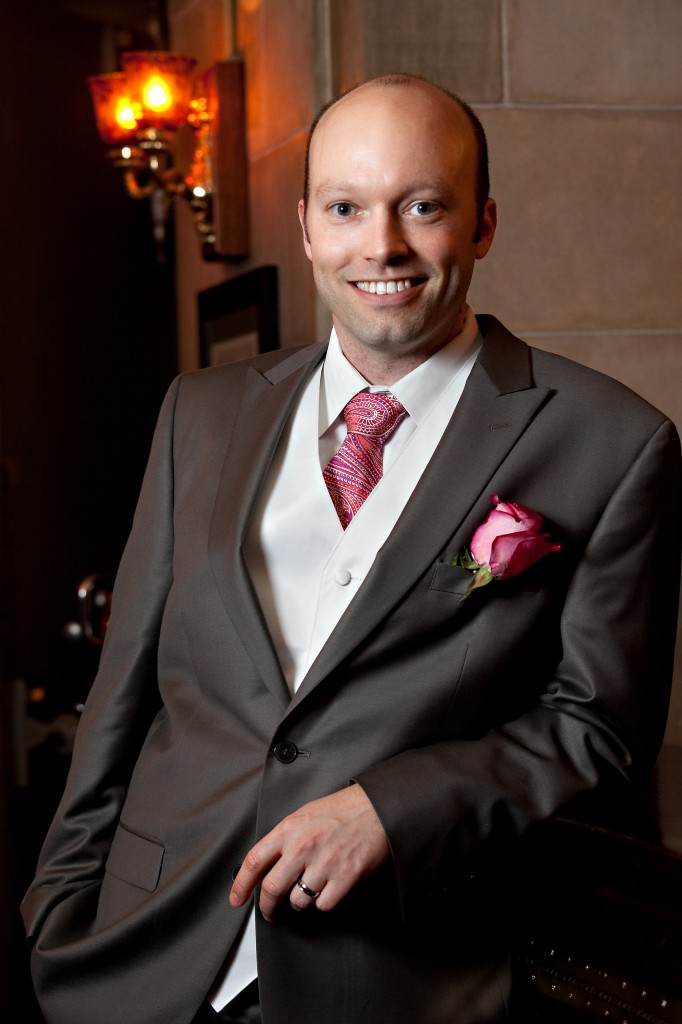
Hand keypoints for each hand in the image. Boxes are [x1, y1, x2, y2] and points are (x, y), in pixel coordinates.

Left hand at [229, 784, 389, 921]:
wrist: (377, 808)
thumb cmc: (342, 809)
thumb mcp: (305, 814)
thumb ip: (285, 838)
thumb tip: (267, 864)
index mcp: (289, 829)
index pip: (253, 862)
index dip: (241, 886)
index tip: (237, 899)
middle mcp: (303, 846)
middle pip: (272, 889)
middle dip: (267, 908)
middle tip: (270, 913)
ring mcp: (324, 863)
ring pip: (298, 902)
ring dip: (299, 903)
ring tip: (308, 892)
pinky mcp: (345, 877)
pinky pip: (324, 905)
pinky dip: (323, 903)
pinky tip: (329, 889)